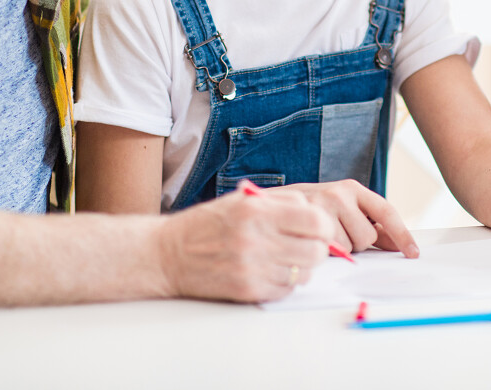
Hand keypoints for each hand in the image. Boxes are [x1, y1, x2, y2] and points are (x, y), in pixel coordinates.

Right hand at [156, 183, 330, 301]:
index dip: (323, 226)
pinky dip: (284, 282)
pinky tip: (269, 271)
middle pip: (316, 251)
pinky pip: (286, 290)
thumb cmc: (206, 224)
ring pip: (304, 273)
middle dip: (316, 248)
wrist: (167, 254)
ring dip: (300, 267)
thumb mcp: (242, 200)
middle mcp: (256, 240)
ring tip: (283, 258)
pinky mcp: (248, 290)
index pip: (316, 221)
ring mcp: (252, 268)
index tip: (317, 228)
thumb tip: (318, 215)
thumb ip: (281, 203)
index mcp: (256, 211)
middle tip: (304, 245)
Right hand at [269, 180, 418, 257]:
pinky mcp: (302, 227)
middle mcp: (336, 195)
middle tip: (335, 232)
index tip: (413, 252)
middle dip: (356, 242)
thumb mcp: (341, 207)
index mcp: (350, 188)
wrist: (265, 205)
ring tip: (319, 235)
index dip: (401, 234)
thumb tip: (397, 243)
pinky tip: (308, 243)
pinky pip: (327, 255)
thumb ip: (368, 221)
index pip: (385, 212)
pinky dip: (322, 256)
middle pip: (365, 237)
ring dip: (337, 250)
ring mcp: (318, 210)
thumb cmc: (309, 208)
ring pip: (346, 249)